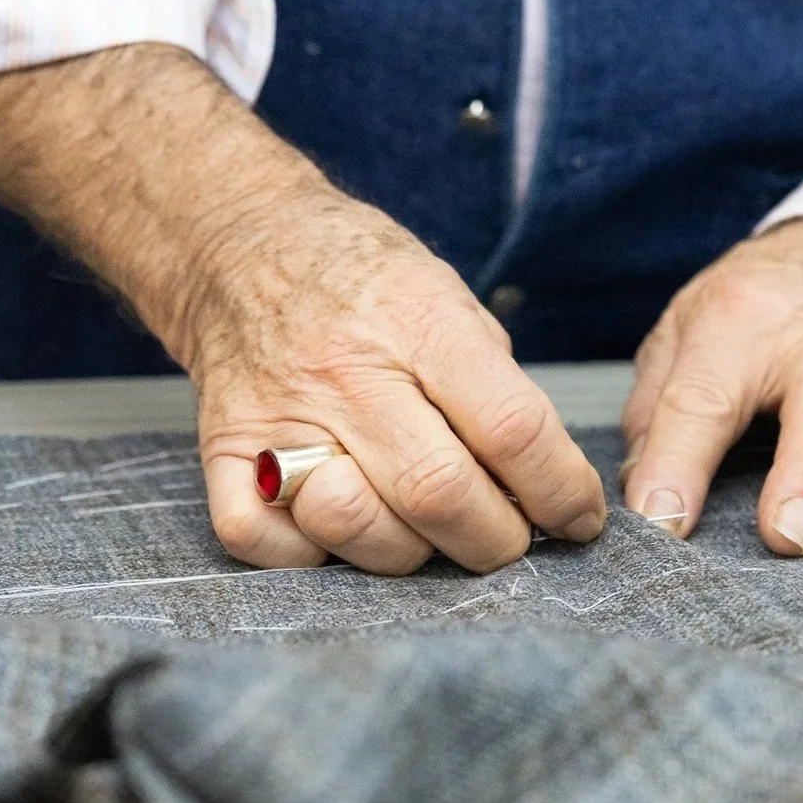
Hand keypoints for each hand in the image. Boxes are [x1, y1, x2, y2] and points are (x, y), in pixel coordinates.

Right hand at [0, 46, 605, 573]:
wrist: (240, 246)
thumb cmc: (362, 281)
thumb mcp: (450, 298)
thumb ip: (497, 390)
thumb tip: (549, 490)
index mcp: (417, 320)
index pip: (512, 430)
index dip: (561, 491)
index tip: (578, 519)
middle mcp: (344, 370)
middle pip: (441, 494)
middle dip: (498, 541)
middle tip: (510, 540)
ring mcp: (276, 414)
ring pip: (359, 529)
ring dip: (413, 555)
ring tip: (428, 530)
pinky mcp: (223, 452)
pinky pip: (269, 544)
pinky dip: (314, 556)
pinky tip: (344, 528)